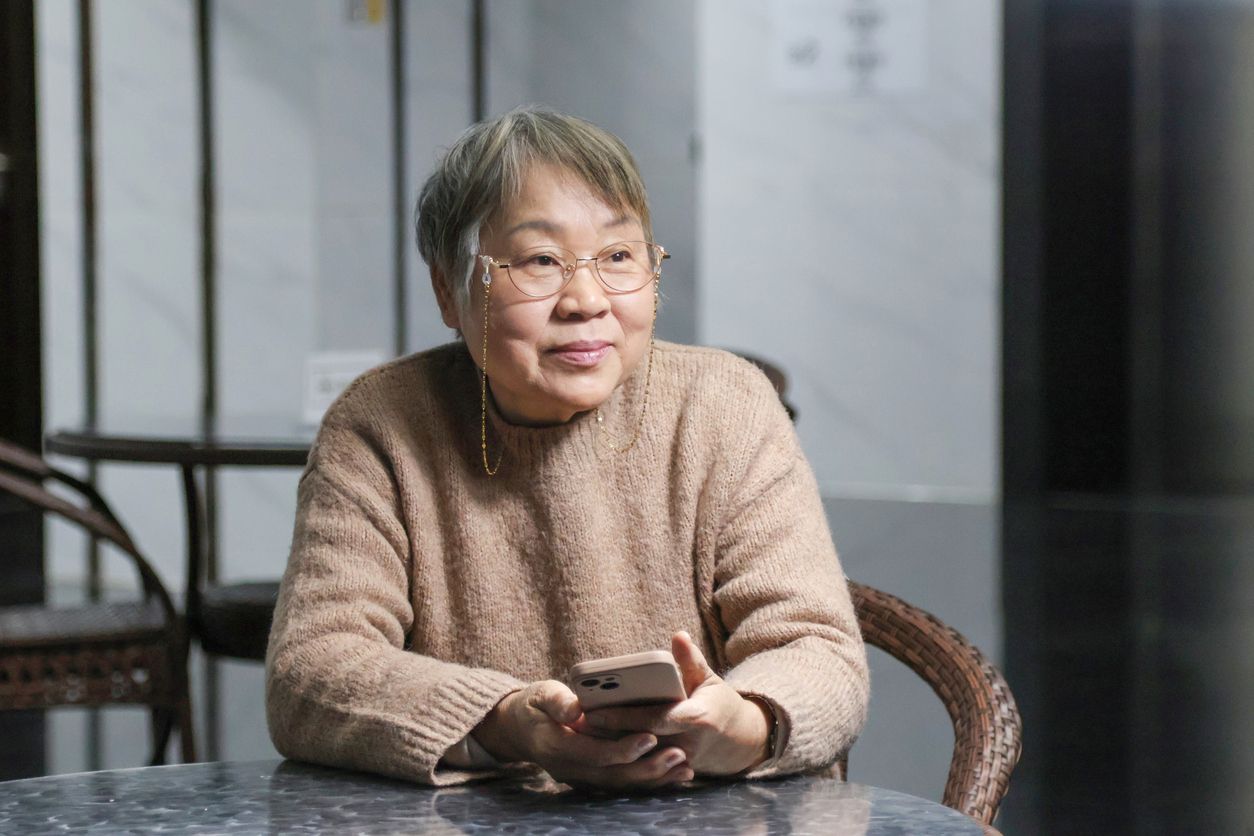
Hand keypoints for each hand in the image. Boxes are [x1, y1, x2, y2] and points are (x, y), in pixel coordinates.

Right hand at [473, 679, 694, 789]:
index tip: (650, 736)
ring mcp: (580, 777)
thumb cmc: (534, 705)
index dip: (623, 748)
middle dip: (648, 768)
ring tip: (685, 769)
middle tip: (680, 755)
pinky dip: (648, 780)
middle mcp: (569, 769)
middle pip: (614, 776)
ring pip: (621, 785)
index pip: (595, 754)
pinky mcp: (591, 777)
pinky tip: (673, 773)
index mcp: (556, 746)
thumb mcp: (540, 693)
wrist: (518, 729)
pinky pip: (622, 783)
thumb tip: (575, 708)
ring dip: (654, 779)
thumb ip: (557, 700)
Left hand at [579, 632, 772, 775]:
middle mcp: (686, 745)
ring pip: (636, 756)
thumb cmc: (718, 703)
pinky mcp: (669, 771)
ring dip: (607, 745)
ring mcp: (677, 762)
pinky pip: (640, 765)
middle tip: (575, 720)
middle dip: (606, 732)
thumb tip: (679, 636)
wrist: (738, 741)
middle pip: (639, 740)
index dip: (624, 717)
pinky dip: (618, 756)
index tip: (596, 710)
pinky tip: (594, 746)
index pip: (654, 720)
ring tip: (578, 732)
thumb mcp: (708, 679)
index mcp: (696, 719)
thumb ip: (691, 660)